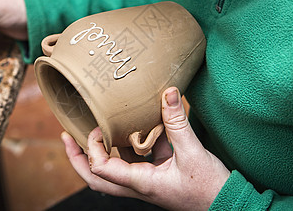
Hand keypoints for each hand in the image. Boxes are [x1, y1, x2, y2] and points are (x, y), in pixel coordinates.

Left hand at [61, 87, 230, 210]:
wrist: (226, 204)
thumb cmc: (209, 187)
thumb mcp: (193, 152)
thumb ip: (177, 122)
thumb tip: (168, 93)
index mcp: (142, 183)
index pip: (101, 170)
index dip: (92, 148)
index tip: (97, 128)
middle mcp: (138, 185)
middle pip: (96, 178)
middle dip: (77, 159)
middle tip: (66, 137)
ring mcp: (146, 181)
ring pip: (112, 171)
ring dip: (99, 152)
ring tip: (92, 130)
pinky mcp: (156, 175)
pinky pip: (135, 161)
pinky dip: (129, 146)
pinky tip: (133, 128)